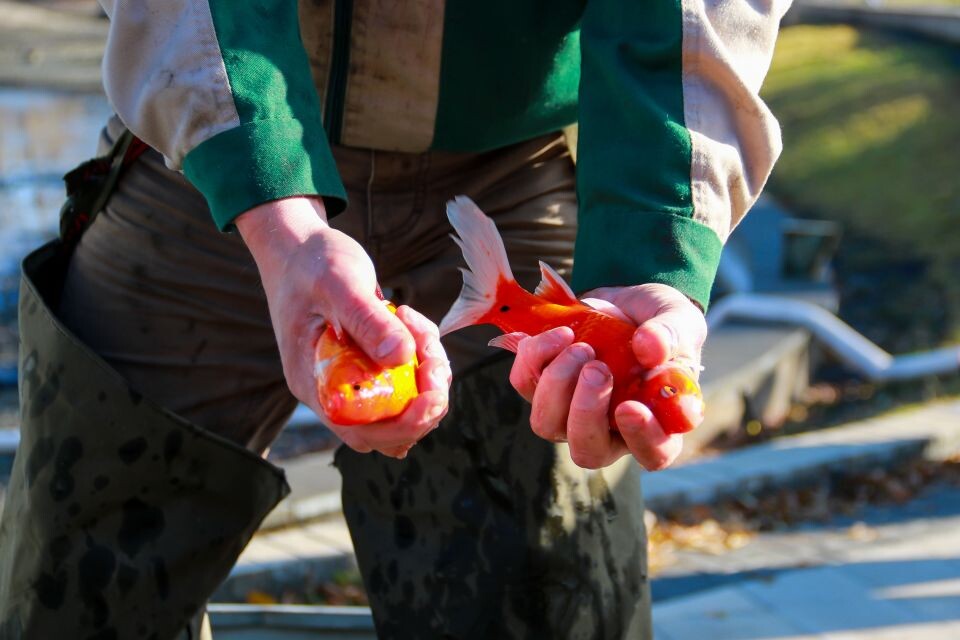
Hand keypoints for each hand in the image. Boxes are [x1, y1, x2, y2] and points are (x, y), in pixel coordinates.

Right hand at [237, 197, 450, 457]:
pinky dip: (422, 360)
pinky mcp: (368, 367)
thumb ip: (368, 320)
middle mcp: (332, 392)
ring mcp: (351, 380)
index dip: (402, 425)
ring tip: (416, 322)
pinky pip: (406, 381)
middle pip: (390, 429)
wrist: (299, 248)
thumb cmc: (312, 262)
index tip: (431, 394)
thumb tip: (401, 358)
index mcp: (314, 384)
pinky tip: (412, 323)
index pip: (361, 432)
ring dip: (428, 375)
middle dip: (425, 400)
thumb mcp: (340, 283)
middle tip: (434, 353)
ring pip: (404, 405)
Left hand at [507, 283, 705, 469]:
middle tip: (597, 367)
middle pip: (587, 451)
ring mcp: (570, 413)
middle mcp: (610, 430)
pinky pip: (525, 383)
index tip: (631, 407)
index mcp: (656, 423)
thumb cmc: (660, 324)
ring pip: (546, 424)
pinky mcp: (541, 386)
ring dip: (557, 383)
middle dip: (585, 411)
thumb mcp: (678, 320)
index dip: (641, 438)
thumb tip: (648, 346)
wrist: (625, 303)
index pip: (653, 453)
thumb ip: (671, 334)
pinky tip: (562, 333)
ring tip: (580, 346)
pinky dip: (536, 356)